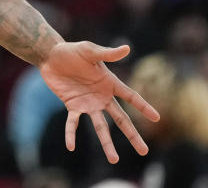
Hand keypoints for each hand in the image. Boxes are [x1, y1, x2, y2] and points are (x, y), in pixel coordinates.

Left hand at [39, 41, 159, 163]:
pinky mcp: (72, 106)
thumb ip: (106, 53)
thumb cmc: (71, 51)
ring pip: (101, 127)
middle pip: (121, 119)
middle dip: (132, 135)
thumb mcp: (89, 50)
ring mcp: (88, 103)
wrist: (50, 55)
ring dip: (106, 143)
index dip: (143, 106)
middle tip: (144, 151)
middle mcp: (102, 97)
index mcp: (110, 83)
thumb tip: (127, 48)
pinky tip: (71, 147)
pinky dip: (71, 134)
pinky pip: (73, 123)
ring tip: (114, 160)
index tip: (157, 118)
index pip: (131, 96)